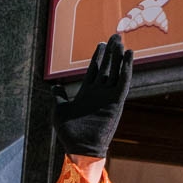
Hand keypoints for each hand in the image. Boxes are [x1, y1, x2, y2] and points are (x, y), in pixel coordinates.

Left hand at [52, 33, 131, 157]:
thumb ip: (59, 97)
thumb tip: (54, 86)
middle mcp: (99, 92)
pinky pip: (123, 82)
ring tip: (121, 42)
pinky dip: (127, 68)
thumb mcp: (59, 110)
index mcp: (86, 93)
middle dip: (110, 52)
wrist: (80, 147)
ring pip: (115, 71)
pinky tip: (129, 55)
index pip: (94, 70)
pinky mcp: (116, 101)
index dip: (98, 57)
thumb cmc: (68, 132)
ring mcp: (108, 96)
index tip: (101, 44)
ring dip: (119, 57)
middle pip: (107, 67)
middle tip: (115, 35)